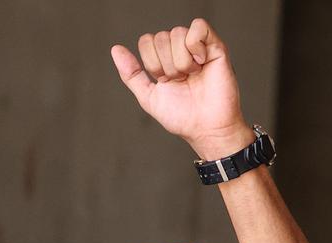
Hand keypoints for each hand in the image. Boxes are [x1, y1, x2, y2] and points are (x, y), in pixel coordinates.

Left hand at [111, 19, 256, 159]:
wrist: (206, 128)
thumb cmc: (183, 116)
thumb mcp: (149, 96)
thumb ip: (131, 74)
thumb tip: (116, 49)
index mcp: (165, 59)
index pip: (147, 41)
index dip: (151, 62)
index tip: (164, 81)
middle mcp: (181, 50)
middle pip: (160, 37)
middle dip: (166, 65)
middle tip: (180, 80)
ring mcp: (199, 47)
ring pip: (177, 33)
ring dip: (181, 61)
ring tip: (192, 75)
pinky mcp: (216, 47)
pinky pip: (199, 26)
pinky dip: (195, 45)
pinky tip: (201, 62)